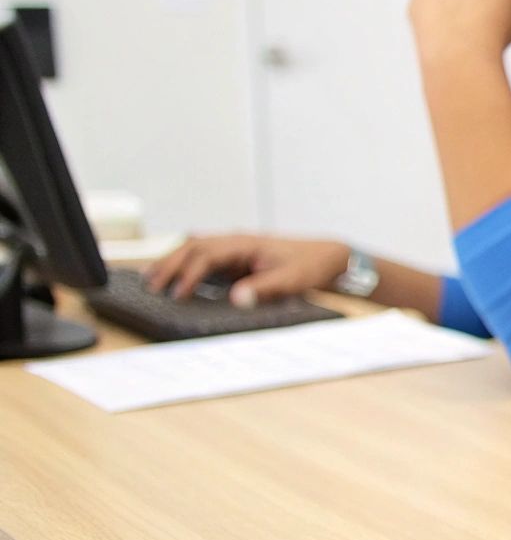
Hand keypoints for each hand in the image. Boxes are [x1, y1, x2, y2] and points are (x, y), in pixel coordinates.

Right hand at [142, 235, 350, 307]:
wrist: (330, 257)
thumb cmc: (312, 266)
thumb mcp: (292, 280)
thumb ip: (265, 289)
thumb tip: (236, 299)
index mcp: (246, 243)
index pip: (207, 255)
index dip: (190, 274)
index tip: (178, 294)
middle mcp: (237, 240)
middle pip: (194, 247)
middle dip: (170, 265)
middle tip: (151, 286)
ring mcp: (237, 246)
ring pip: (196, 247)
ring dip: (173, 260)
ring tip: (151, 277)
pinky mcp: (239, 256)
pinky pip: (206, 255)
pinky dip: (187, 262)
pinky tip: (175, 272)